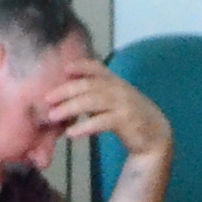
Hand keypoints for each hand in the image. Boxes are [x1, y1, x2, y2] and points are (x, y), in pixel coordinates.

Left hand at [38, 62, 171, 162]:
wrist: (155, 135)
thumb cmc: (129, 117)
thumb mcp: (112, 101)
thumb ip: (94, 95)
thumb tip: (65, 95)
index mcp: (115, 82)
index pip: (97, 68)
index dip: (80, 65)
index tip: (63, 68)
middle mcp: (119, 89)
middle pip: (89, 85)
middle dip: (66, 90)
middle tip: (46, 99)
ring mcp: (123, 104)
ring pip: (93, 101)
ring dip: (70, 107)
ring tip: (53, 116)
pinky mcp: (126, 121)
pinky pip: (102, 122)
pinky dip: (85, 126)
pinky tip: (71, 133)